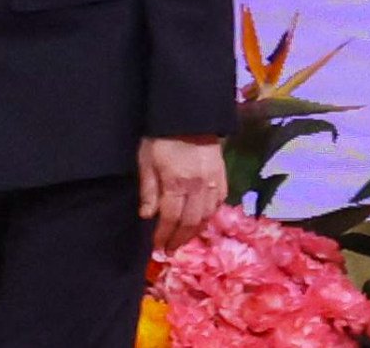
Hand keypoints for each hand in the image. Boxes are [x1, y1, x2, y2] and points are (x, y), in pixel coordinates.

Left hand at [138, 135, 225, 250]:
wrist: (190, 117)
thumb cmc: (161, 137)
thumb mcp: (146, 159)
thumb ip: (148, 189)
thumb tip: (147, 216)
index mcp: (177, 182)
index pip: (171, 217)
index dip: (164, 234)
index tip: (157, 247)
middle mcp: (198, 187)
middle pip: (190, 222)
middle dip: (179, 239)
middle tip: (170, 251)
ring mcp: (214, 184)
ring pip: (206, 217)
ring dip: (194, 233)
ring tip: (183, 241)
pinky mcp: (223, 179)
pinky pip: (218, 205)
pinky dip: (208, 218)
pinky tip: (200, 223)